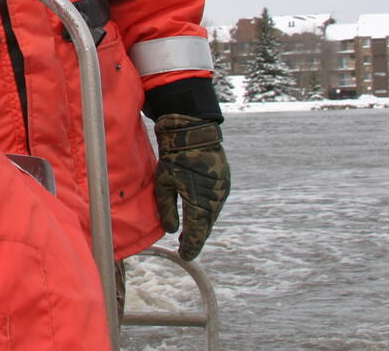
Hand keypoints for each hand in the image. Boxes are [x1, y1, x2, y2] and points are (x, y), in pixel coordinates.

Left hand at [153, 114, 229, 259]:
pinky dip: (207, 212)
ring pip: (211, 215)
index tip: (185, 255)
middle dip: (196, 237)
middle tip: (187, 248)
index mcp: (199, 201)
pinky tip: (198, 215)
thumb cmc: (174, 157)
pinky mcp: (223, 183)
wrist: (194, 133)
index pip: (196, 231)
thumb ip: (166, 208)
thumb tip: (171, 230)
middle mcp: (215, 199)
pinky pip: (215, 204)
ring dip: (202, 225)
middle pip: (205, 225)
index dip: (191, 245)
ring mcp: (222, 191)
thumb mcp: (164, 183)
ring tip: (190, 234)